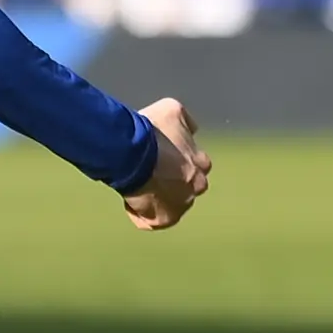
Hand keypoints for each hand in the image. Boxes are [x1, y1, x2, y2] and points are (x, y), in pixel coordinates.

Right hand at [121, 98, 211, 231]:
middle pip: (185, 189)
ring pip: (170, 206)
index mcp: (201, 163)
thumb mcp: (173, 111)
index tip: (162, 159)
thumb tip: (191, 129)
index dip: (177, 163)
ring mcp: (181, 205)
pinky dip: (140, 215)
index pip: (196, 166)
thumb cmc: (152, 131)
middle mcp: (197, 186)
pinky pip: (151, 221)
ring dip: (156, 199)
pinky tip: (131, 202)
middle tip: (150, 175)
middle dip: (171, 184)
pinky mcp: (162, 219)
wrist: (133, 153)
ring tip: (138, 189)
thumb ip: (186, 122)